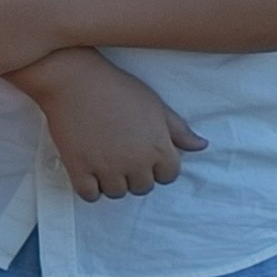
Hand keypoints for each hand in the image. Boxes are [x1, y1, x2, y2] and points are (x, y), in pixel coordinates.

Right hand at [25, 50, 205, 200]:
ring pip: (117, 193)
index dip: (159, 168)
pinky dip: (91, 190)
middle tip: (123, 159)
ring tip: (105, 166)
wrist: (76, 81)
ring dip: (113, 183)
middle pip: (143, 187)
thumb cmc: (119, 89)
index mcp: (158, 148)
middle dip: (136, 176)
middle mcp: (136, 162)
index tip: (146, 158)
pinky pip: (89, 195)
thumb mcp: (156, 106)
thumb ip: (179, 130)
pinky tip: (88, 175)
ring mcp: (106, 167)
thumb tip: (201, 146)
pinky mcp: (79, 168)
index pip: (169, 176)